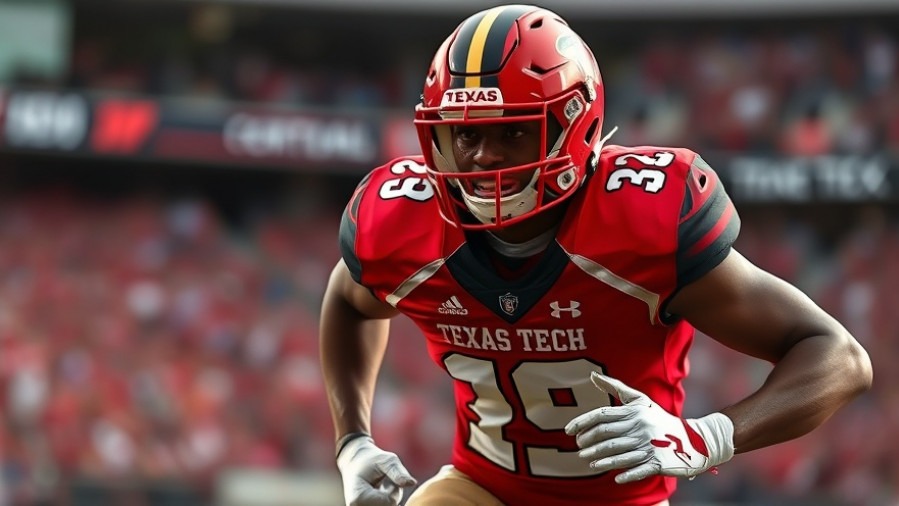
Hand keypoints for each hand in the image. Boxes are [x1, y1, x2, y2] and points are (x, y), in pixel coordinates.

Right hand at [336, 436, 416, 505]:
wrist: (354, 462)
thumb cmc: (371, 459)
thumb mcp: (386, 460)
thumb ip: (398, 472)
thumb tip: (412, 483)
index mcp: (359, 498)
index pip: (390, 502)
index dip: (394, 489)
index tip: (385, 477)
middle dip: (391, 495)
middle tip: (383, 482)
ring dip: (388, 499)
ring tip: (380, 486)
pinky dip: (385, 502)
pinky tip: (378, 493)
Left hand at [564, 371, 733, 483]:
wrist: (695, 440)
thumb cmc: (659, 419)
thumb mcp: (640, 400)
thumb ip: (615, 387)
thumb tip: (591, 375)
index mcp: (634, 412)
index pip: (602, 415)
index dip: (582, 423)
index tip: (568, 430)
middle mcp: (641, 427)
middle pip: (606, 435)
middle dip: (588, 442)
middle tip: (578, 447)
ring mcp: (650, 445)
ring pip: (618, 453)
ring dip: (600, 459)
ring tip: (587, 461)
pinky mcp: (660, 463)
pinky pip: (639, 469)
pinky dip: (626, 473)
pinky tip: (615, 477)